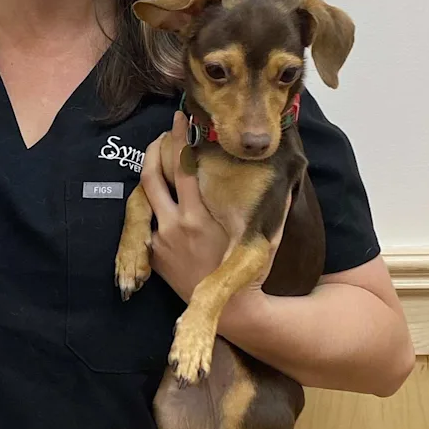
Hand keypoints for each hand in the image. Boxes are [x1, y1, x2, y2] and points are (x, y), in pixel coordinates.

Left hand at [140, 112, 288, 305]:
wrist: (229, 309)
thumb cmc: (249, 269)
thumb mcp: (261, 234)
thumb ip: (268, 204)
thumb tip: (284, 172)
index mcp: (202, 216)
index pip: (183, 167)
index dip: (180, 139)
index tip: (182, 120)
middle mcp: (176, 223)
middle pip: (154, 174)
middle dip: (158, 146)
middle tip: (165, 129)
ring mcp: (160, 238)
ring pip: (145, 192)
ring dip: (148, 167)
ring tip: (156, 149)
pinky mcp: (152, 251)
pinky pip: (146, 217)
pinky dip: (151, 198)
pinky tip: (159, 186)